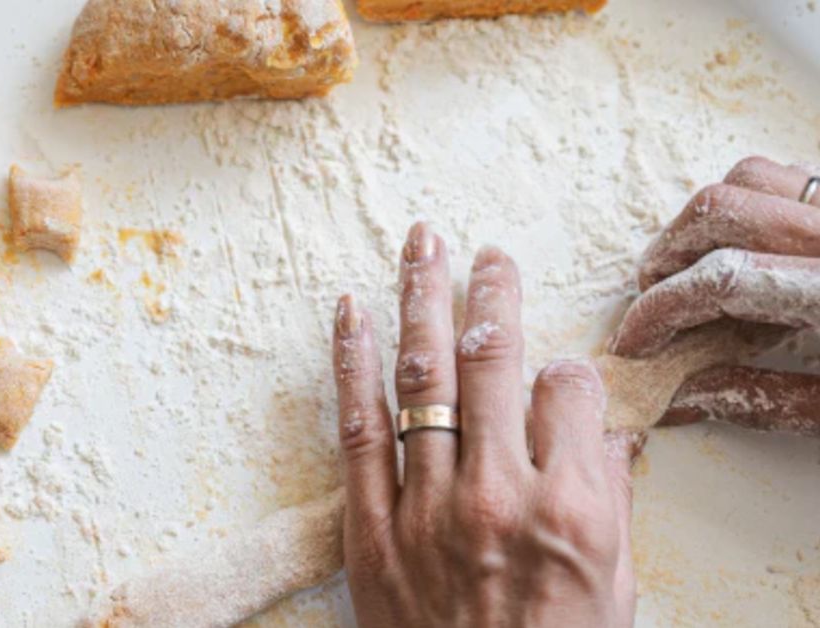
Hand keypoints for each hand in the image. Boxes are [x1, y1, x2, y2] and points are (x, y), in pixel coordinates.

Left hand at [332, 224, 638, 627]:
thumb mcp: (615, 586)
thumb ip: (609, 499)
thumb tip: (601, 430)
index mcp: (572, 509)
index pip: (569, 389)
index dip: (564, 373)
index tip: (554, 376)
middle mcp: (498, 494)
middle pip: (495, 361)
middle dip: (491, 293)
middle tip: (484, 252)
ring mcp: (426, 506)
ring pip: (423, 378)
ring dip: (420, 300)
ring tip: (420, 242)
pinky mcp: (368, 527)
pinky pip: (356, 428)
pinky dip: (351, 364)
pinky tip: (350, 311)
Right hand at [609, 157, 819, 435]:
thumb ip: (767, 398)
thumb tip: (682, 396)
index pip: (722, 281)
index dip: (662, 311)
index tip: (635, 340)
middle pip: (718, 213)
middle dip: (666, 260)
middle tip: (652, 304)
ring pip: (746, 179)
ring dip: (703, 223)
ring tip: (693, 269)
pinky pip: (785, 174)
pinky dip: (750, 201)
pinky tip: (749, 248)